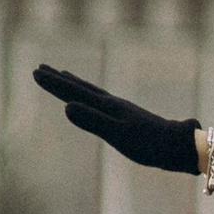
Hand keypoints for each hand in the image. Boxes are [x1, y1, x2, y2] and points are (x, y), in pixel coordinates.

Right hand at [32, 64, 196, 175]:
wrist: (177, 146)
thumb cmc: (148, 144)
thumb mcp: (118, 135)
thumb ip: (93, 121)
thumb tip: (66, 107)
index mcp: (107, 106)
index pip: (74, 92)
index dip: (54, 83)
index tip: (35, 71)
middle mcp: (112, 103)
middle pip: (80, 87)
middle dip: (59, 79)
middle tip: (40, 67)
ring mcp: (120, 110)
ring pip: (91, 92)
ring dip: (74, 84)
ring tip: (63, 75)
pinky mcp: (126, 118)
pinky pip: (101, 102)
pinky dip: (90, 96)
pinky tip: (92, 101)